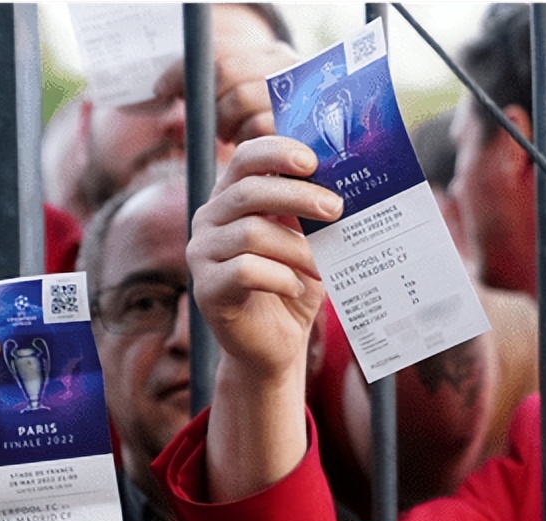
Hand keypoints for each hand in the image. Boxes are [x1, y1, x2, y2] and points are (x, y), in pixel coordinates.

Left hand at [153, 36, 300, 145]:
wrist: (327, 161)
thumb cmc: (275, 133)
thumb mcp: (250, 103)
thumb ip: (221, 88)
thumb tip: (161, 90)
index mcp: (273, 54)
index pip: (217, 51)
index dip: (182, 71)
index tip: (161, 90)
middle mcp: (289, 64)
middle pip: (225, 71)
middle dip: (207, 100)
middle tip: (212, 124)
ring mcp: (298, 91)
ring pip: (239, 98)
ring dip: (225, 122)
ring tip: (232, 136)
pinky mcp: (302, 125)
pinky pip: (257, 126)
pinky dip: (245, 138)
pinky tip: (249, 145)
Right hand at [187, 135, 341, 380]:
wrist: (277, 342)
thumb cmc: (294, 283)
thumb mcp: (306, 240)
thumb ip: (311, 211)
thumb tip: (344, 182)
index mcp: (232, 197)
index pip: (244, 157)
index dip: (276, 152)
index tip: (312, 161)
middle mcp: (209, 219)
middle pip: (249, 192)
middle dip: (298, 196)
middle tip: (337, 209)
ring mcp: (202, 254)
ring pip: (251, 234)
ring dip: (297, 248)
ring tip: (323, 266)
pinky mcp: (207, 289)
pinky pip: (244, 271)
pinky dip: (280, 277)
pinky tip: (296, 287)